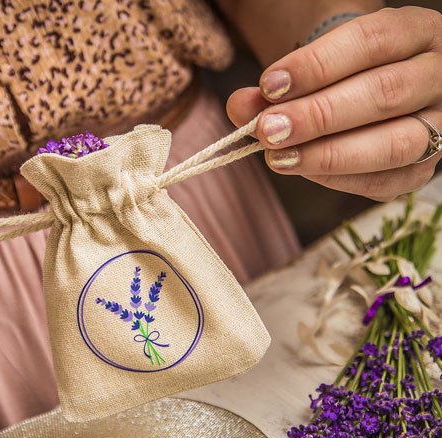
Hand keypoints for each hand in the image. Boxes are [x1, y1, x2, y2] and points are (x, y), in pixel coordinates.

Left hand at [227, 7, 441, 200]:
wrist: (373, 93)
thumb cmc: (341, 77)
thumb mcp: (313, 68)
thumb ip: (276, 87)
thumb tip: (239, 107)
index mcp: (416, 33)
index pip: (372, 41)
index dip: (318, 65)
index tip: (268, 86)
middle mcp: (438, 76)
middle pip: (384, 93)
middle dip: (318, 115)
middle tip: (268, 130)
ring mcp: (439, 125)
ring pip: (393, 143)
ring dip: (328, 154)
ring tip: (278, 158)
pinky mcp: (423, 168)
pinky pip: (384, 181)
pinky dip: (338, 178)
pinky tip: (302, 170)